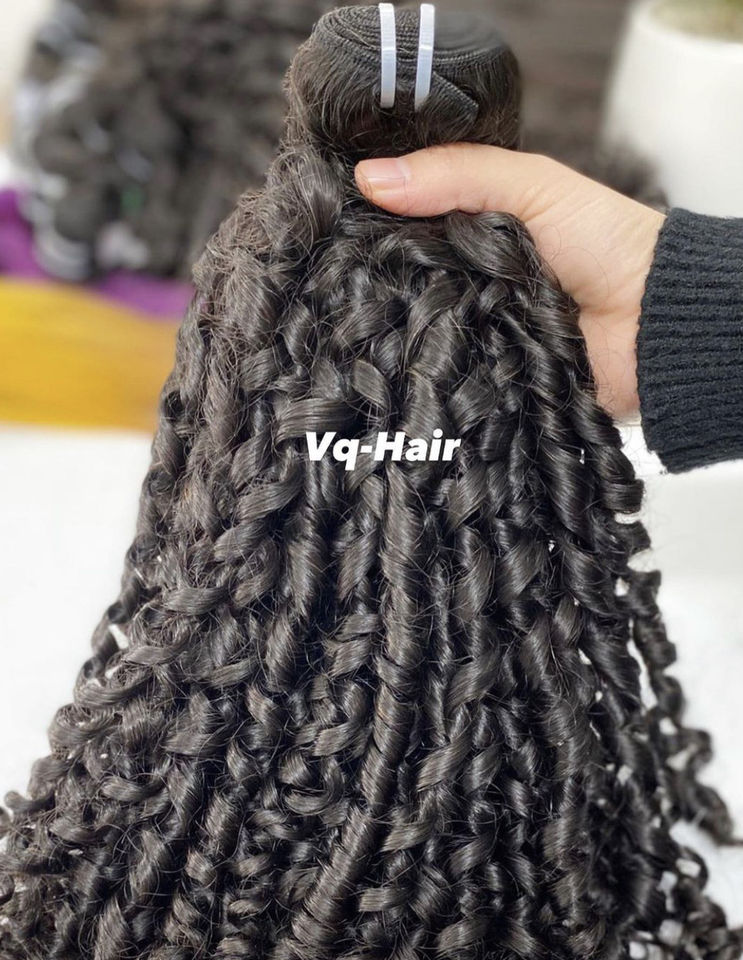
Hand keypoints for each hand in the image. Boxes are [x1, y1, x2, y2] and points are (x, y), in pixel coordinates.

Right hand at [355, 144, 664, 417]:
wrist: (654, 318)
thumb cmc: (605, 241)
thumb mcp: (530, 184)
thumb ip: (455, 174)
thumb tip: (368, 178)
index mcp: (473, 239)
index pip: (406, 234)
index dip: (372, 228)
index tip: (331, 225)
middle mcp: (467, 288)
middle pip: (406, 288)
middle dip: (380, 285)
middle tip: (339, 281)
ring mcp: (474, 337)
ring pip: (419, 335)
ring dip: (404, 329)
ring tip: (362, 324)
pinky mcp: (486, 382)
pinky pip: (447, 376)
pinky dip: (434, 369)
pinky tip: (405, 361)